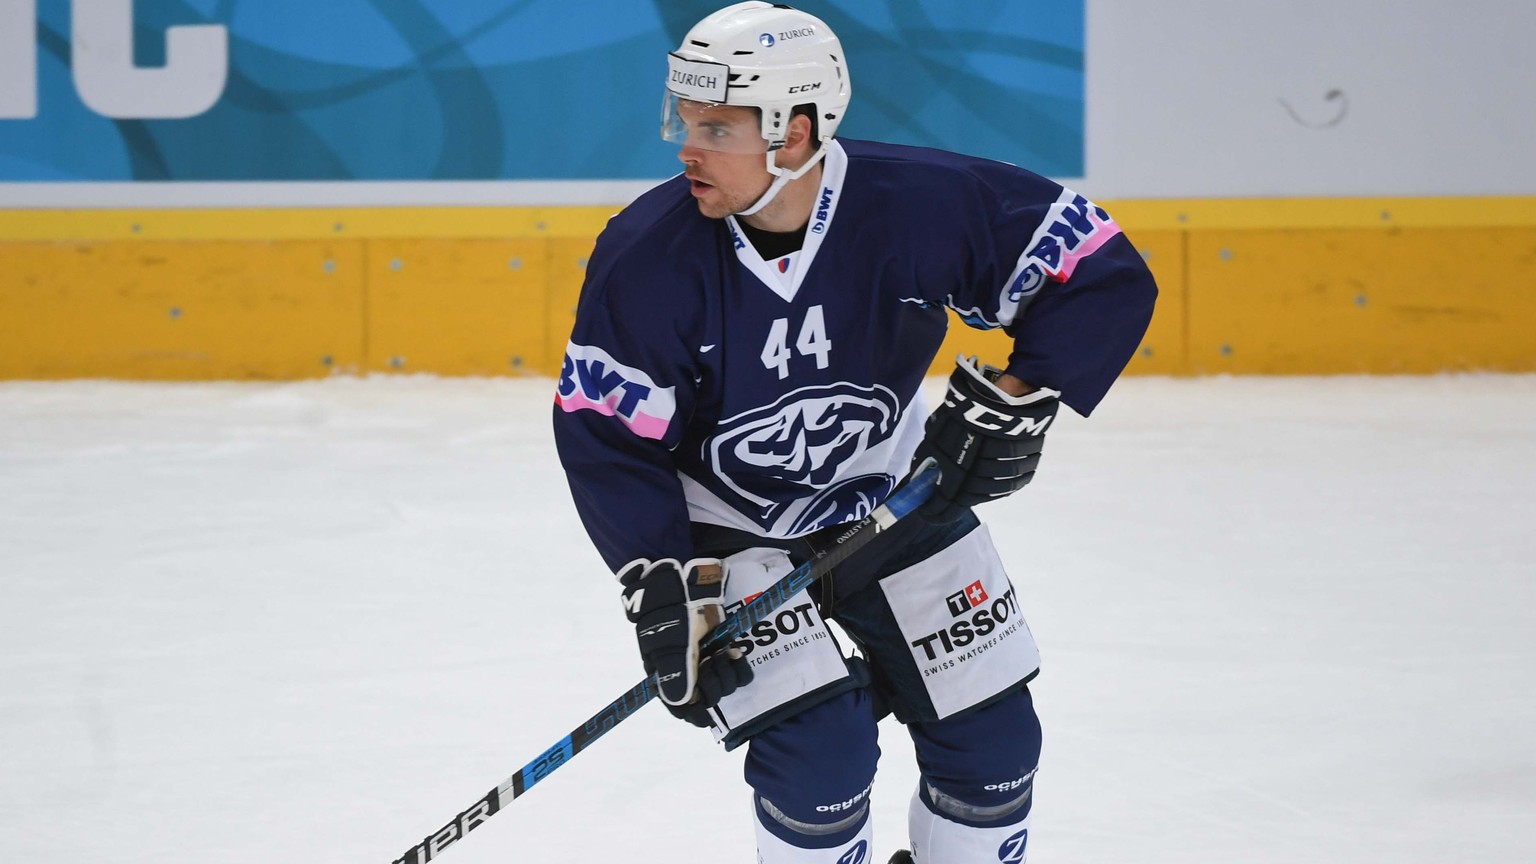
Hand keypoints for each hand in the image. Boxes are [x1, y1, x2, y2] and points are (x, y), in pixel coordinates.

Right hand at [617, 558, 753, 725]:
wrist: (684, 584)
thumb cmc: (670, 615)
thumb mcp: (670, 644)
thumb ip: (676, 674)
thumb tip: (682, 703)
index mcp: (667, 677)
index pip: (682, 709)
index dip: (696, 715)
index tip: (707, 713)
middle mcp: (689, 674)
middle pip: (708, 699)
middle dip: (714, 685)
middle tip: (709, 661)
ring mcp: (707, 662)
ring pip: (726, 687)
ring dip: (727, 673)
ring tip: (720, 652)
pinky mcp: (722, 649)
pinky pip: (739, 672)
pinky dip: (739, 665)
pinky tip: (733, 651)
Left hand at [911, 356, 1060, 522]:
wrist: (1007, 393)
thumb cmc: (967, 411)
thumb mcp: (938, 432)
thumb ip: (929, 457)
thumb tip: (920, 477)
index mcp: (961, 472)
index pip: (946, 506)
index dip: (935, 513)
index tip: (927, 514)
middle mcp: (985, 478)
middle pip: (970, 499)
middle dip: (957, 499)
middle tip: (949, 496)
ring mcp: (1008, 474)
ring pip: (993, 491)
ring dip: (982, 488)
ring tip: (975, 479)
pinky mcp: (1027, 466)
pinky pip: (1014, 482)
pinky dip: (1004, 480)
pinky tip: (997, 472)